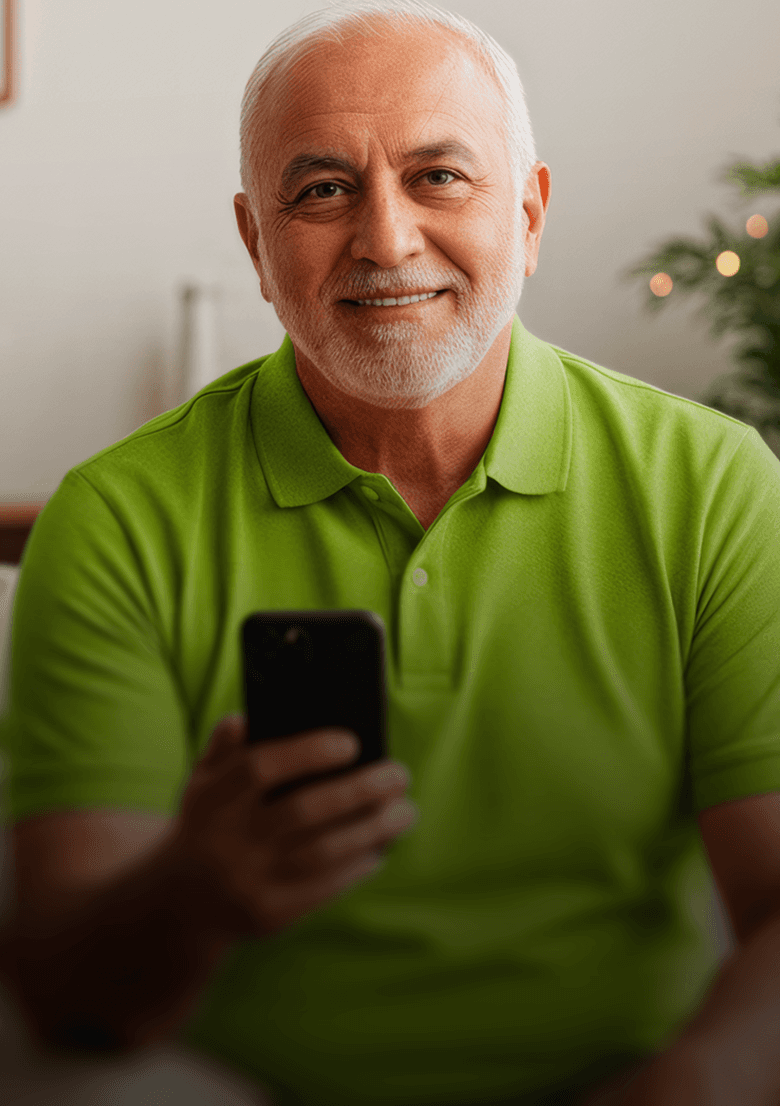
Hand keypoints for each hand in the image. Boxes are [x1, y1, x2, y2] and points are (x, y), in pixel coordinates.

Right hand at [172, 715, 415, 939]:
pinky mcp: (270, 916)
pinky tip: (381, 847)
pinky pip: (324, 889)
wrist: (183, 898)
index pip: (259, 769)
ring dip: (371, 831)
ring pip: (321, 853)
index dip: (307, 752)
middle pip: (301, 812)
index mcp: (212, 800)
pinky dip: (357, 865)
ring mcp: (249, 883)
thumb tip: (255, 717)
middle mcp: (228, 842)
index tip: (351, 742)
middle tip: (398, 773)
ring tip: (405, 811)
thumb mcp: (204, 779)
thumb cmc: (211, 820)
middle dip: (357, 791)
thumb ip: (227, 744)